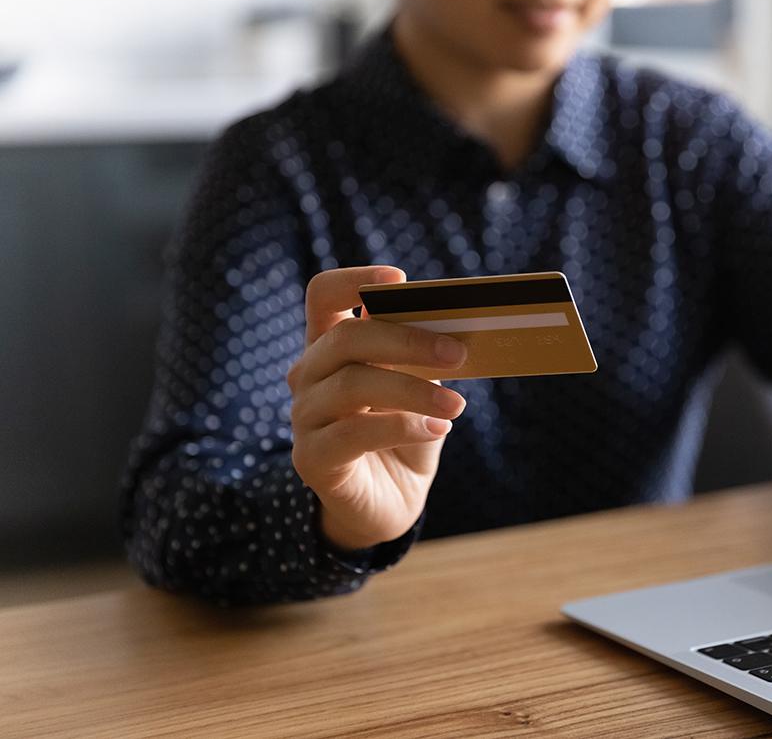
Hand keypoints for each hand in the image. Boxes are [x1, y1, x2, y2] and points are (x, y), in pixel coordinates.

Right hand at [287, 266, 466, 549]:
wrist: (392, 502)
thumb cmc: (407, 434)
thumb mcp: (419, 387)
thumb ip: (421, 357)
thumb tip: (449, 324)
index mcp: (330, 346)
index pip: (323, 295)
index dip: (355, 279)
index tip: (400, 280)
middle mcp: (308, 375)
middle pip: (346, 337)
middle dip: (407, 340)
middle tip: (458, 352)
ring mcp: (304, 417)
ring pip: (354, 384)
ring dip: (414, 390)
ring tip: (456, 404)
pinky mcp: (311, 459)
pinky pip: (354, 432)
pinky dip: (403, 426)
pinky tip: (436, 429)